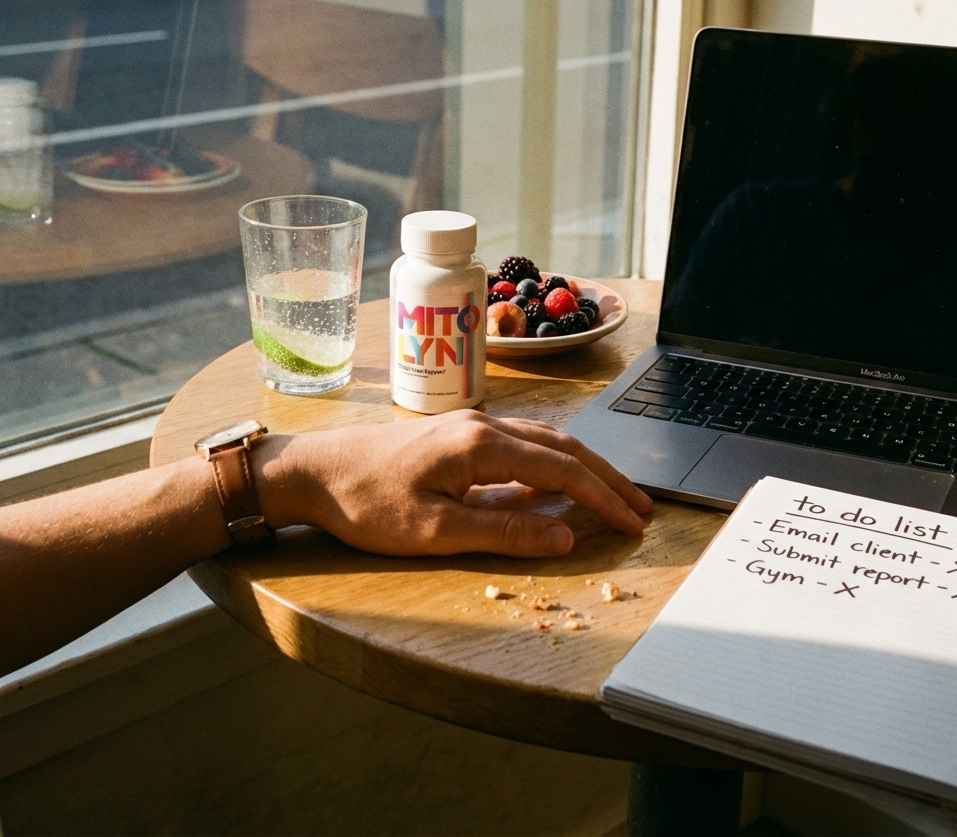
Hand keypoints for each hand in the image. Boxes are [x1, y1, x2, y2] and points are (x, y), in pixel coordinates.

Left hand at [265, 410, 652, 557]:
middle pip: (562, 446)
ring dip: (581, 465)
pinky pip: (520, 443)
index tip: (634, 521)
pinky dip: (551, 460)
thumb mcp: (433, 531)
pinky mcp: (455, 434)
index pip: (561, 469)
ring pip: (543, 439)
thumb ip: (503, 532)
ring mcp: (468, 425)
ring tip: (610, 491)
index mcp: (481, 445)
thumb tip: (565, 536)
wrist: (311, 470)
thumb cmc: (364, 502)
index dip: (602, 496)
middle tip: (640, 504)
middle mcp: (482, 425)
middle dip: (605, 476)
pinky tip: (553, 480)